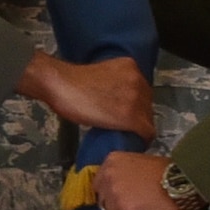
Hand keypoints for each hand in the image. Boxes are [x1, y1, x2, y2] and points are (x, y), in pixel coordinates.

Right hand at [17, 52, 154, 138]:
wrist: (61, 85)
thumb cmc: (72, 82)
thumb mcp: (102, 75)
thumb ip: (115, 84)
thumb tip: (118, 101)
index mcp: (131, 67)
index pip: (142, 91)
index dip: (135, 105)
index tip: (126, 114)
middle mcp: (138, 80)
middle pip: (147, 105)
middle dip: (137, 116)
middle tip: (122, 125)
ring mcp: (136, 97)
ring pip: (147, 119)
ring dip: (137, 128)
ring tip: (124, 134)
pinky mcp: (131, 116)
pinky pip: (145, 132)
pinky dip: (140, 139)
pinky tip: (132, 142)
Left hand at [95, 150, 176, 209]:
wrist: (184, 182)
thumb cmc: (168, 172)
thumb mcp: (140, 163)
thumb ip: (126, 173)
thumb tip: (122, 188)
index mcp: (112, 161)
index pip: (100, 182)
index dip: (109, 192)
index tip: (120, 197)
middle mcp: (108, 176)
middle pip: (101, 198)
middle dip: (112, 204)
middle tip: (129, 207)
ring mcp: (114, 195)